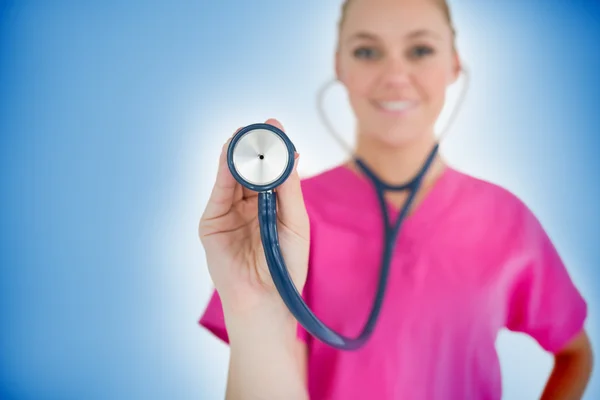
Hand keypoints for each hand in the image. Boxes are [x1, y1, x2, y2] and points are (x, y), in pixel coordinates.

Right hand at [198, 119, 309, 314]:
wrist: (265, 298)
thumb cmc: (286, 264)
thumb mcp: (294, 221)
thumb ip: (288, 189)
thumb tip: (290, 155)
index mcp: (270, 205)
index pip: (270, 171)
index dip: (273, 150)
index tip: (276, 127)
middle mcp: (247, 205)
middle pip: (250, 168)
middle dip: (255, 146)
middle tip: (263, 126)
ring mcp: (228, 212)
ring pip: (232, 176)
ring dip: (238, 153)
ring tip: (247, 134)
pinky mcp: (212, 222)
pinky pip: (219, 191)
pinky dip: (225, 171)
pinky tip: (234, 155)